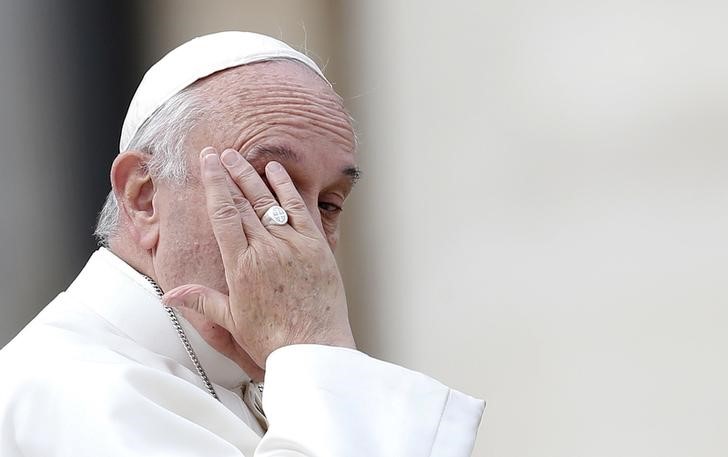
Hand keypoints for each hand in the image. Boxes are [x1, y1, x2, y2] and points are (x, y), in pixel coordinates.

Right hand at [162, 147, 355, 367]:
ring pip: (268, 201)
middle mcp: (266, 249)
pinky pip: (298, 210)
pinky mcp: (316, 246)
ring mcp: (293, 245)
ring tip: (240, 157)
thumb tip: (170, 294)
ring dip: (253, 175)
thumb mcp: (231, 321)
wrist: (314, 349)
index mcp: (241, 265)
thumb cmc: (273, 339)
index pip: (223, 213)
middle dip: (229, 173)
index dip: (214, 183)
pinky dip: (286, 188)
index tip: (207, 163)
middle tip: (220, 152)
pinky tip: (276, 171)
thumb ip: (201, 299)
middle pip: (243, 201)